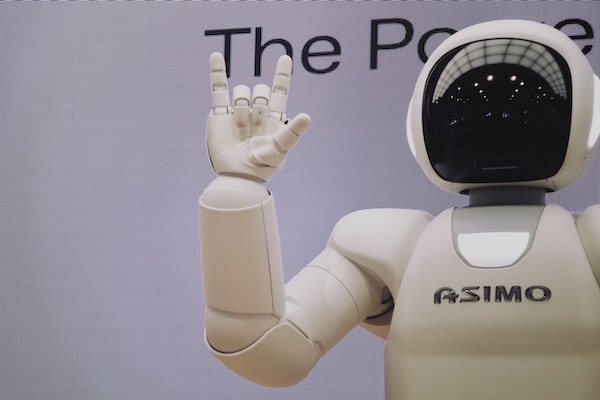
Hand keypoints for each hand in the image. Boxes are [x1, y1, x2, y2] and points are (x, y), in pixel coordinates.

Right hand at [206, 52, 310, 181]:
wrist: (237, 176)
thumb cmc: (262, 166)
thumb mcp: (280, 149)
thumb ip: (293, 132)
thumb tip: (307, 116)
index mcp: (274, 119)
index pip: (280, 92)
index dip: (282, 75)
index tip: (285, 58)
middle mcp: (256, 113)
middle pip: (260, 91)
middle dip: (259, 102)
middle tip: (255, 123)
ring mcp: (237, 112)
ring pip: (242, 92)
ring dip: (243, 107)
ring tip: (240, 126)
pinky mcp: (220, 115)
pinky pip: (219, 90)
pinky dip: (217, 72)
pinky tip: (216, 56)